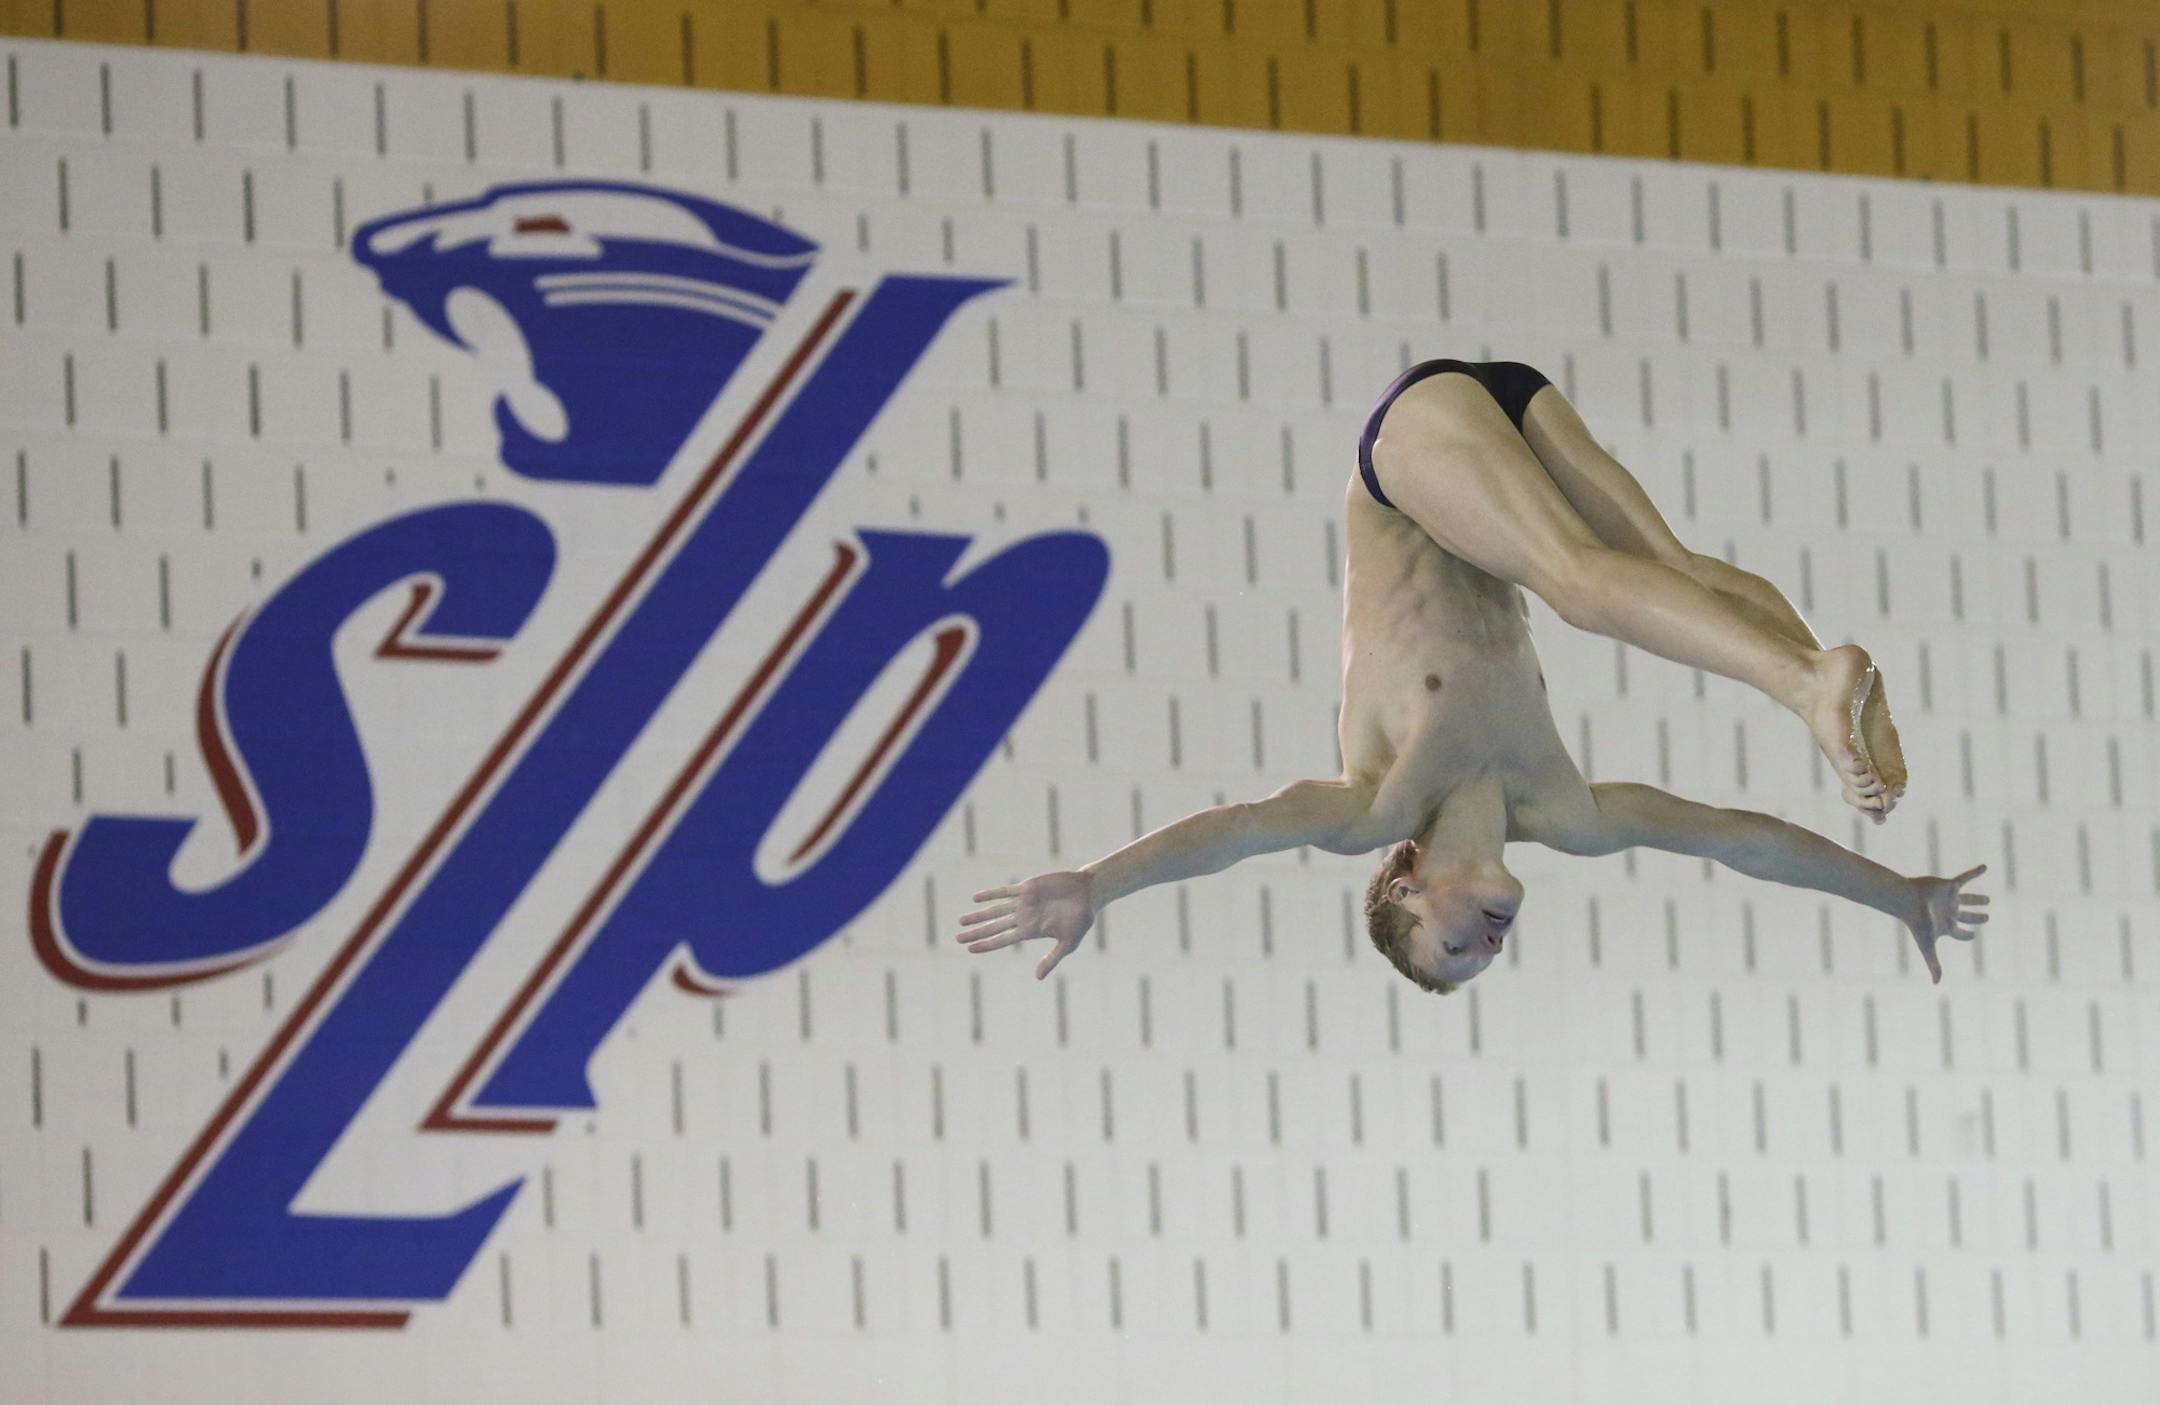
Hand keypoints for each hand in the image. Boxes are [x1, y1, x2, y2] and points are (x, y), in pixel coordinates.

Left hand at [954, 870, 1097, 979]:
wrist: (1089, 893)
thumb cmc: (1081, 919)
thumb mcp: (1069, 943)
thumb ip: (1052, 959)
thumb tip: (1038, 978)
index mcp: (1030, 931)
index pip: (1003, 940)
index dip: (986, 944)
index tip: (970, 950)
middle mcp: (1023, 917)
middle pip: (994, 927)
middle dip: (976, 932)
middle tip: (957, 938)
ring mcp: (1024, 902)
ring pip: (995, 910)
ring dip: (979, 915)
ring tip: (961, 921)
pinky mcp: (1027, 887)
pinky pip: (1005, 891)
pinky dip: (991, 894)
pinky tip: (976, 898)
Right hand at [1902, 863, 1989, 984]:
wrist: (1907, 900)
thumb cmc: (1917, 923)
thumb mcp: (1928, 946)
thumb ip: (1933, 963)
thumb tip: (1936, 984)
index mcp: (1946, 926)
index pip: (1960, 933)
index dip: (1967, 935)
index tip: (1972, 936)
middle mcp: (1949, 912)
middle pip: (1966, 917)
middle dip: (1976, 918)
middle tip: (1986, 918)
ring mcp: (1949, 898)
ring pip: (1968, 899)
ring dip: (1978, 899)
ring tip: (1988, 900)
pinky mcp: (1949, 885)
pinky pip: (1965, 877)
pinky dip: (1976, 872)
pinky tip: (1986, 867)